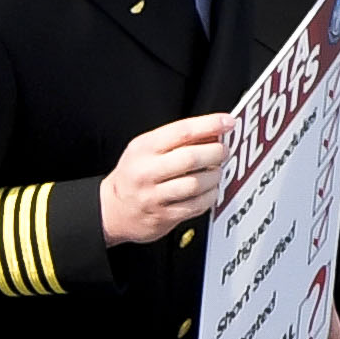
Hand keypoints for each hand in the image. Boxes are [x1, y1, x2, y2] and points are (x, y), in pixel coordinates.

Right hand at [99, 114, 232, 245]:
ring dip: (214, 176)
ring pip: (196, 184)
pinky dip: (209, 196)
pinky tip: (209, 190)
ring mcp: (154, 197)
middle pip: (190, 158)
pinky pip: (195, 206)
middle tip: (222, 151)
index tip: (227, 122)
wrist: (112, 210)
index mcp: (144, 149)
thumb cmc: (134, 175)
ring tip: (215, 172)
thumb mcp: (146, 149)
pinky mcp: (163, 216)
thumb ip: (176, 140)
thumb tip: (213, 132)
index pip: (182, 132)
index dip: (209, 125)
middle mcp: (147, 172)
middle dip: (215, 152)